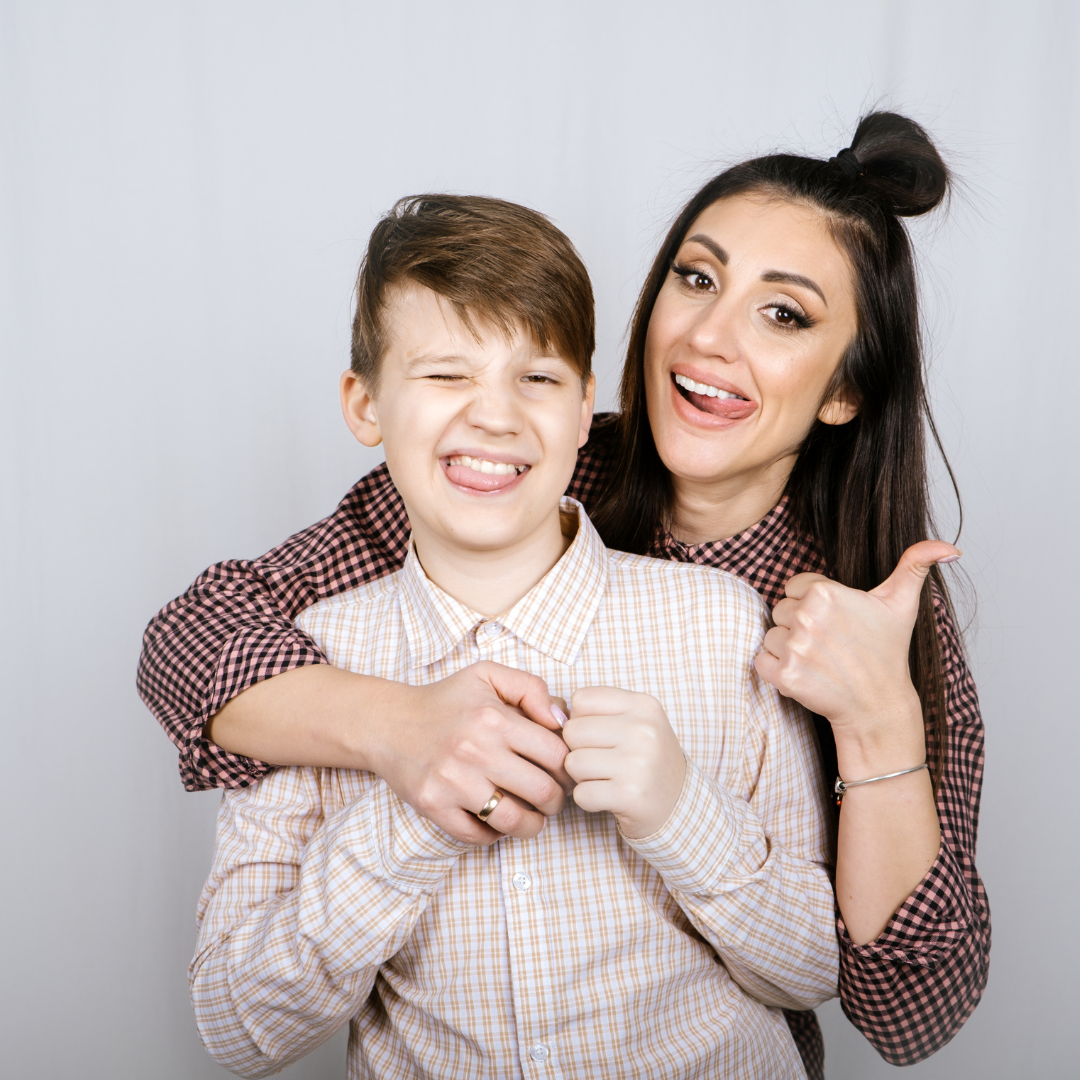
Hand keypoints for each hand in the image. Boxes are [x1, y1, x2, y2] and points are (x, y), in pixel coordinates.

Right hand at [369, 661, 570, 845]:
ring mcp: (453, 782)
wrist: (388, 723)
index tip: (564, 774)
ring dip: (532, 825)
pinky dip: (494, 835)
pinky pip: (477, 836)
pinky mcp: (433, 805)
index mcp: (494, 719)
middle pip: (542, 791)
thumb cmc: (445, 700)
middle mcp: (475, 751)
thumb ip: (531, 688)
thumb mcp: (488, 676)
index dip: (568, 769)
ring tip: (532, 818)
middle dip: (556, 801)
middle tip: (552, 799)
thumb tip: (561, 721)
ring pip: (513, 821)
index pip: (556, 755)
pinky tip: (497, 822)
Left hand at [563, 687, 686, 839]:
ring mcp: (639, 763)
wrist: (679, 805)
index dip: (581, 720)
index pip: (581, 699)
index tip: (600, 736)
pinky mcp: (631, 795)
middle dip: (578, 750)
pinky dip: (588, 799)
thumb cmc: (646, 759)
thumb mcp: (634, 723)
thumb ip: (594, 713)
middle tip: (602, 761)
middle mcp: (644, 730)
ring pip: (572, 763)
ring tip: (606, 778)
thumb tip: (552, 714)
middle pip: (572, 731)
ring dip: (582, 777)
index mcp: (643, 705)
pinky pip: (581, 794)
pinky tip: (609, 797)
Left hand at [754, 540, 958, 747]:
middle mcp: (807, 617)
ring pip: (770, 635)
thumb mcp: (901, 604)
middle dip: (799, 625)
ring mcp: (794, 648)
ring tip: (819, 660)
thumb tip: (951, 548)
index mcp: (826, 593)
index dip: (812, 603)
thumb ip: (915, 565)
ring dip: (787, 648)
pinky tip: (804, 673)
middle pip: (780, 610)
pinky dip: (775, 669)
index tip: (835, 622)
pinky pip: (760, 661)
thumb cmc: (887, 652)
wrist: (878, 705)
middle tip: (829, 644)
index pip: (794, 587)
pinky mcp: (784, 675)